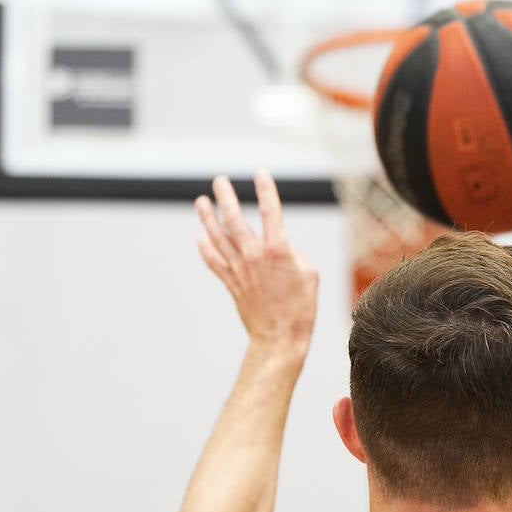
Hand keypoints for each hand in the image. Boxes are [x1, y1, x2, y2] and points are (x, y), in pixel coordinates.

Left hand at [195, 172, 318, 352]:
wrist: (280, 338)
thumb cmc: (301, 309)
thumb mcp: (310, 275)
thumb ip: (295, 254)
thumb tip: (282, 246)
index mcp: (278, 250)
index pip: (270, 211)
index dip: (265, 189)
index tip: (259, 173)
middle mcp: (254, 256)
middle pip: (234, 219)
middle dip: (225, 197)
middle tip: (219, 181)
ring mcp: (240, 270)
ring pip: (218, 237)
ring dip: (207, 218)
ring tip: (201, 202)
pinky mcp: (232, 284)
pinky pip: (214, 261)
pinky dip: (205, 248)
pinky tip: (200, 237)